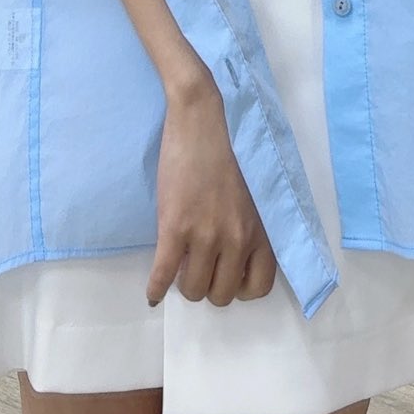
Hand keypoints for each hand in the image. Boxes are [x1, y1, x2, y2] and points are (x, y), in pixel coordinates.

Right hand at [146, 77, 279, 307]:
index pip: (259, 287)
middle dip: (210, 285)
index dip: (240, 287)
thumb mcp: (256, 195)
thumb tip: (237, 258)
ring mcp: (205, 234)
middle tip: (199, 267)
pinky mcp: (175, 226)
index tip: (227, 275)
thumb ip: (252, 228)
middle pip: (223, 294)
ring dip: (184, 284)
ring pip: (193, 289)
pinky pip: (162, 274)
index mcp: (261, 230)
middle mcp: (237, 238)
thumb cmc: (232, 149)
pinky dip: (155, 289)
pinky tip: (152, 293)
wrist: (203, 119)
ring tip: (179, 268)